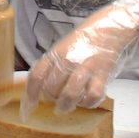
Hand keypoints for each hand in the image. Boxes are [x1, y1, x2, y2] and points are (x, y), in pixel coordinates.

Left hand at [22, 0, 138, 118]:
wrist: (109, 29)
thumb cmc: (84, 41)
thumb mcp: (62, 49)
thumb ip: (52, 66)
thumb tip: (41, 87)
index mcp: (55, 54)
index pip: (37, 76)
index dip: (31, 94)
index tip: (28, 108)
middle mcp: (67, 60)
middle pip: (51, 88)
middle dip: (51, 99)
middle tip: (56, 100)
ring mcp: (84, 67)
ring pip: (69, 95)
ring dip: (66, 105)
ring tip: (66, 107)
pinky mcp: (102, 74)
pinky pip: (92, 95)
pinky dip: (89, 103)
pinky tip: (87, 101)